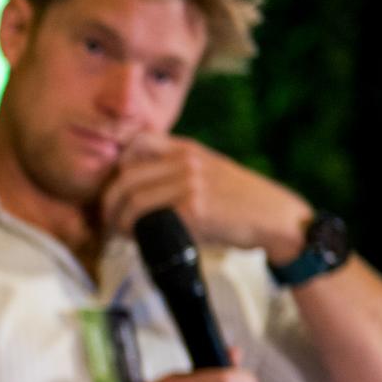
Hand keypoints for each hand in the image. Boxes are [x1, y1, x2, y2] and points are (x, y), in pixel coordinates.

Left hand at [101, 135, 310, 264]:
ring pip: (132, 198)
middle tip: (107, 218)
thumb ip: (174, 170)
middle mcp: (186, 161)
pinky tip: (137, 239)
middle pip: (125, 175)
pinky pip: (148, 219)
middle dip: (108, 200)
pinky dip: (135, 232)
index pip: (135, 143)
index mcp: (186, 148)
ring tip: (119, 232)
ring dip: (117, 220)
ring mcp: (189, 183)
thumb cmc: (238, 199)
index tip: (113, 188)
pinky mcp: (193, 209)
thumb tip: (131, 187)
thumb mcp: (207, 171)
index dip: (116, 167)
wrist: (274, 217)